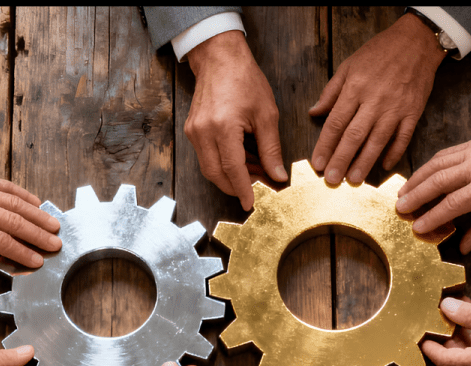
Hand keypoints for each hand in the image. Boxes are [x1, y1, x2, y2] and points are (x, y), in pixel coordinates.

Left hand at [0, 164, 61, 283]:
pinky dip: (25, 195)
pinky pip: (7, 186)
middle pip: (15, 222)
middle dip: (38, 235)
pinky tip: (38, 203)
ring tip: (55, 226)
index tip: (38, 261)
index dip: (23, 253)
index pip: (1, 241)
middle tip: (56, 244)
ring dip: (38, 215)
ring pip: (16, 203)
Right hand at [185, 30, 286, 210]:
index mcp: (223, 127)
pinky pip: (206, 156)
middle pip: (217, 174)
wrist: (220, 59)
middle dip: (236, 186)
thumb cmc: (245, 80)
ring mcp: (194, 132)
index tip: (251, 203)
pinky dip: (223, 163)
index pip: (233, 169)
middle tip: (259, 187)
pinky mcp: (192, 130)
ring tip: (255, 171)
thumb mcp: (267, 114)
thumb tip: (278, 175)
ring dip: (231, 176)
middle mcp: (203, 132)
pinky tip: (242, 159)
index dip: (243, 189)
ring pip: (209, 168)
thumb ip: (272, 149)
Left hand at [309, 12, 446, 184]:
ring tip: (353, 180)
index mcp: (355, 87)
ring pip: (377, 140)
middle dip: (341, 160)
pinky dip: (394, 153)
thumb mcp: (349, 65)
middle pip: (354, 135)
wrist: (416, 42)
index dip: (325, 145)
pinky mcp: (414, 111)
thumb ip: (331, 92)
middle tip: (332, 180)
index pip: (336, 122)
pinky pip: (403, 137)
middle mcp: (375, 100)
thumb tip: (313, 112)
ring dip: (365, 162)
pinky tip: (384, 166)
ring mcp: (396, 107)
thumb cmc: (379, 52)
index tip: (317, 164)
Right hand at [396, 122, 470, 253]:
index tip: (417, 227)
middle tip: (399, 208)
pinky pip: (445, 154)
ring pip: (436, 164)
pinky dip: (429, 166)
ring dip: (417, 179)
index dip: (432, 217)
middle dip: (415, 195)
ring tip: (403, 193)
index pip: (452, 203)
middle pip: (437, 181)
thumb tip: (463, 246)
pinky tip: (421, 177)